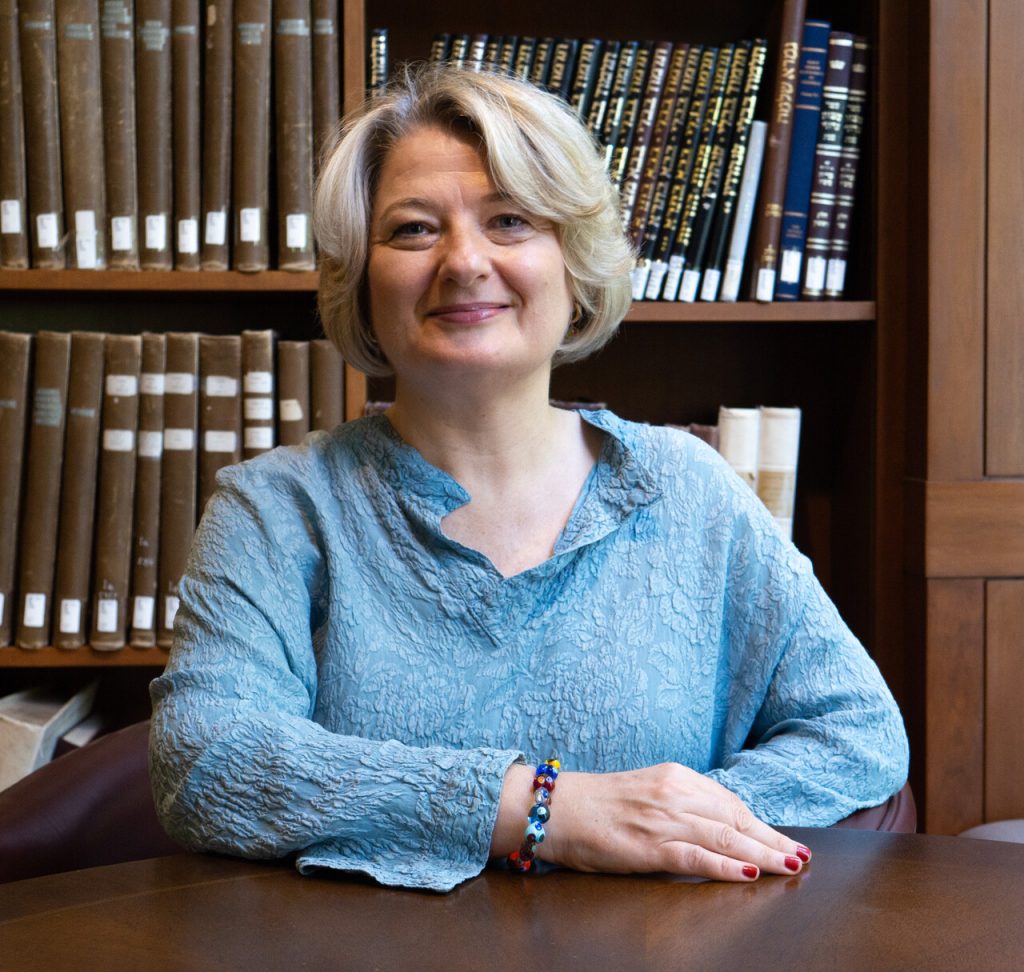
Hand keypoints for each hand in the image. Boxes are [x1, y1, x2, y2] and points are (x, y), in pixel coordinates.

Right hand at [497, 762, 809, 880]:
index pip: (729, 801)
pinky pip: (698, 857)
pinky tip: (751, 874)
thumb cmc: (596, 804)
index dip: (760, 822)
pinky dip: (728, 866)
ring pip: (726, 836)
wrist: (554, 807)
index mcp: (674, 776)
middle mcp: (674, 792)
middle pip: (736, 818)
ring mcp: (663, 818)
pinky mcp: (650, 845)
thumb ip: (678, 803)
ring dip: (764, 853)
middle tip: (801, 856)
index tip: (783, 838)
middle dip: (772, 838)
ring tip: (791, 866)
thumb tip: (716, 826)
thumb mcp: (644, 792)